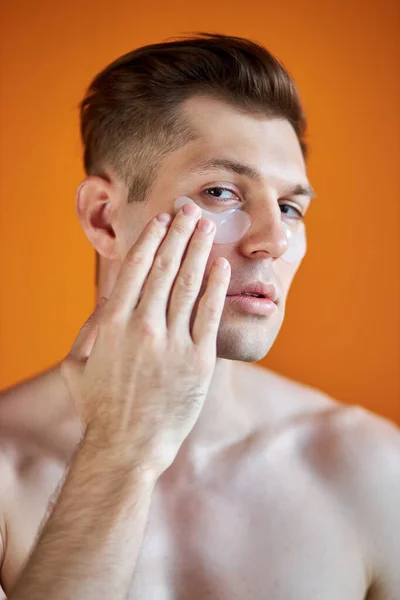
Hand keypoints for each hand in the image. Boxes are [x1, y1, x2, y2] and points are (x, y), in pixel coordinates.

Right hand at [60, 203, 230, 476]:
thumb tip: (104, 300)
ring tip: (208, 227)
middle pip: (166, 267)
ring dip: (200, 250)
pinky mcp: (198, 360)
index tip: (162, 220)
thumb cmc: (100, 408)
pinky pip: (210, 314)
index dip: (152, 240)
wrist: (127, 447)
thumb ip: (88, 330)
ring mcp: (173, 343)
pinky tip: (221, 266)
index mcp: (113, 324)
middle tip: (190, 210)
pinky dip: (216, 287)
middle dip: (179, 233)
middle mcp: (143, 327)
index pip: (136, 269)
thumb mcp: (76, 366)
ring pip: (189, 284)